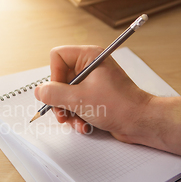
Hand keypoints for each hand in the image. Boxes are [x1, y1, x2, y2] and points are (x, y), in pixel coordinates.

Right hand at [34, 45, 180, 155]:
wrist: (141, 122)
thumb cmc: (120, 106)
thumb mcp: (79, 99)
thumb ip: (54, 94)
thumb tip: (39, 91)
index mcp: (89, 57)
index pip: (57, 57)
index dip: (54, 76)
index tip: (60, 91)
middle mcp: (90, 66)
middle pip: (59, 79)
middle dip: (60, 100)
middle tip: (63, 113)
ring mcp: (92, 82)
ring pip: (66, 94)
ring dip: (68, 112)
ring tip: (76, 121)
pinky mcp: (95, 96)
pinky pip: (76, 104)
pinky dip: (77, 116)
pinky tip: (84, 124)